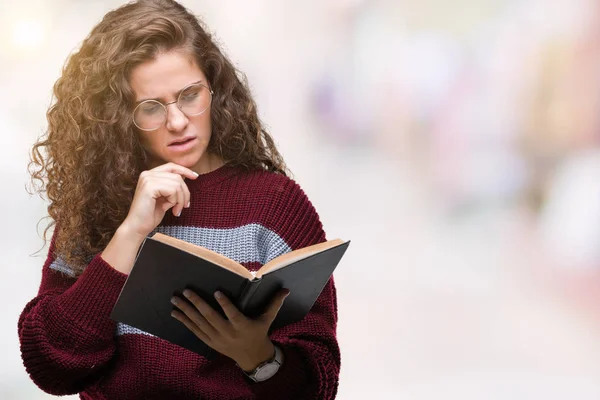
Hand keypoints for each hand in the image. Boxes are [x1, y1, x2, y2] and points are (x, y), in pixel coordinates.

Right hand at [121, 162, 197, 238]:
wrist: (137, 227)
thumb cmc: (151, 215)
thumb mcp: (165, 197)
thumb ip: (172, 186)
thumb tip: (185, 176)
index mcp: (149, 175)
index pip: (171, 166)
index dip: (184, 170)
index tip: (195, 176)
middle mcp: (147, 174)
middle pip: (177, 176)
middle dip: (185, 193)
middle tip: (185, 206)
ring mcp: (147, 179)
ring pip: (177, 183)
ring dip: (181, 199)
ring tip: (176, 210)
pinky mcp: (149, 187)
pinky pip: (173, 190)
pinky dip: (175, 201)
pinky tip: (170, 209)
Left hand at [171, 289, 289, 370]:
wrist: (251, 356)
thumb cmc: (259, 332)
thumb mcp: (267, 319)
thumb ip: (274, 303)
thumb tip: (286, 289)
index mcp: (242, 326)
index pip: (232, 314)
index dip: (224, 303)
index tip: (216, 292)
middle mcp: (227, 333)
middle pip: (210, 317)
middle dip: (196, 303)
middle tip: (186, 291)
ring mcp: (216, 338)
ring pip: (199, 323)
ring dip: (186, 310)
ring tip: (175, 299)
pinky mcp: (209, 341)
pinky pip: (194, 331)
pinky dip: (184, 322)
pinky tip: (175, 313)